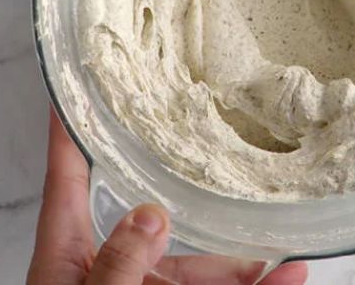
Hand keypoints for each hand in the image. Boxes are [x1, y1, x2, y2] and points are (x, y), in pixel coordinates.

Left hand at [27, 111, 308, 284]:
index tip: (70, 88)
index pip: (67, 177)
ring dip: (243, 270)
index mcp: (65, 254)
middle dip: (202, 220)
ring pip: (196, 275)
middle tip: (236, 190)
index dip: (67, 130)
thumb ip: (118, 265)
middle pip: (154, 231)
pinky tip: (284, 281)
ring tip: (289, 261)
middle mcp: (104, 272)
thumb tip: (148, 217)